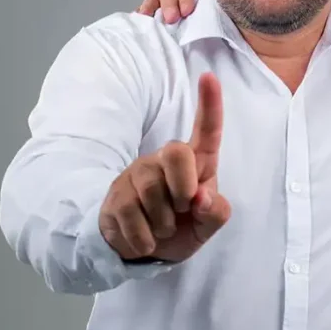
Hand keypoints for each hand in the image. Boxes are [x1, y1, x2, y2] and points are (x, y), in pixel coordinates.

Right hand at [98, 73, 230, 261]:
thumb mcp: (207, 226)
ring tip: (163, 228)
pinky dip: (144, 238)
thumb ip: (216, 212)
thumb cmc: (183, 228)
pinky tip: (146, 239)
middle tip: (182, 210)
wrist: (143, 253)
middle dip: (182, 187)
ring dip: (163, 221)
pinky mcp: (115, 194)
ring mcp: (137, 174)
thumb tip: (201, 197)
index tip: (209, 76)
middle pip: (175, 152)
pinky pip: (130, 214)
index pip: (206, 130)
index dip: (210, 104)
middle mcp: (165, 160)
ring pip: (151, 190)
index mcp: (197, 162)